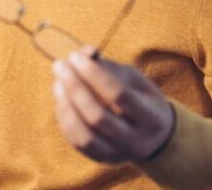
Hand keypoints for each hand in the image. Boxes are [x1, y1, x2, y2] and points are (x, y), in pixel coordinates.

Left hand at [52, 46, 174, 162]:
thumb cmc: (140, 98)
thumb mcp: (134, 79)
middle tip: (59, 65)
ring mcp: (117, 154)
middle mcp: (136, 141)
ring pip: (84, 136)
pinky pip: (76, 141)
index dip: (93, 74)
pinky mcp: (101, 159)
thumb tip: (84, 52)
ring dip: (65, 105)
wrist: (153, 137)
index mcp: (151, 118)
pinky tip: (61, 97)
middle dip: (75, 87)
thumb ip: (110, 66)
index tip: (74, 56)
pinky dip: (64, 117)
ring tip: (58, 82)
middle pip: (98, 117)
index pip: (119, 95)